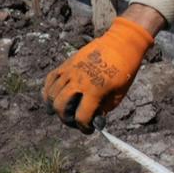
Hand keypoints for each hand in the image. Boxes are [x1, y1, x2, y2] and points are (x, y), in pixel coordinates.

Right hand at [42, 16, 153, 132]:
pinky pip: (50, 79)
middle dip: (66, 119)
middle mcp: (79, 80)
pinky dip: (48, 90)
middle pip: (60, 106)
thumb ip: (104, 108)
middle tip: (74, 120)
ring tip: (64, 110)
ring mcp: (70, 70)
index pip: (81, 116)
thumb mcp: (119, 93)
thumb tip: (93, 119)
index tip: (89, 129)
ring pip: (51, 94)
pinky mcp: (67, 63)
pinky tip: (53, 97)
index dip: (84, 127)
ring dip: (55, 106)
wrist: (122, 43)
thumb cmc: (125, 69)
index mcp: (95, 90)